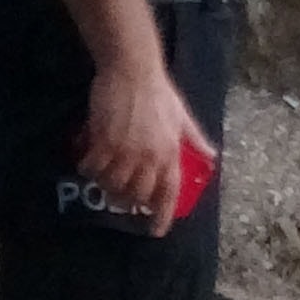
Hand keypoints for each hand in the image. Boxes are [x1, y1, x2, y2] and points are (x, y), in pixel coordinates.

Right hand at [79, 60, 210, 238]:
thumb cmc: (159, 91)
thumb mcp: (183, 116)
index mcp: (170, 152)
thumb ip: (195, 139)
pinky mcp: (104, 141)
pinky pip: (93, 169)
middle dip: (130, 202)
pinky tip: (88, 163)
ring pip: (113, 185)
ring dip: (107, 187)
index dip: (162, 215)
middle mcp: (150, 156)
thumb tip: (211, 156)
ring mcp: (126, 150)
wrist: (133, 69)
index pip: (169, 192)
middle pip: (137, 194)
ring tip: (105, 179)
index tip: (156, 230)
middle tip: (123, 198)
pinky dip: (89, 170)